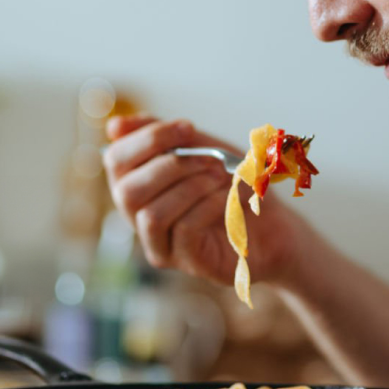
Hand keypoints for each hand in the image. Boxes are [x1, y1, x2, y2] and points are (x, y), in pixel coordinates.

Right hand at [102, 115, 312, 289]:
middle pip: (125, 191)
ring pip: (151, 214)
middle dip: (169, 166)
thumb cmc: (230, 183)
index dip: (148, 139)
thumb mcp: (197, 148)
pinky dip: (207, 205)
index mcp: (134, 184)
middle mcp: (138, 216)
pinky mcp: (186, 261)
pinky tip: (227, 197)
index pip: (115, 160)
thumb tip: (113, 126)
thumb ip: (158, 136)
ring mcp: (160, 243)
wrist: (274, 222)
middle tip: (208, 157)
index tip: (188, 127)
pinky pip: (183, 229)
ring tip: (221, 176)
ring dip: (190, 187)